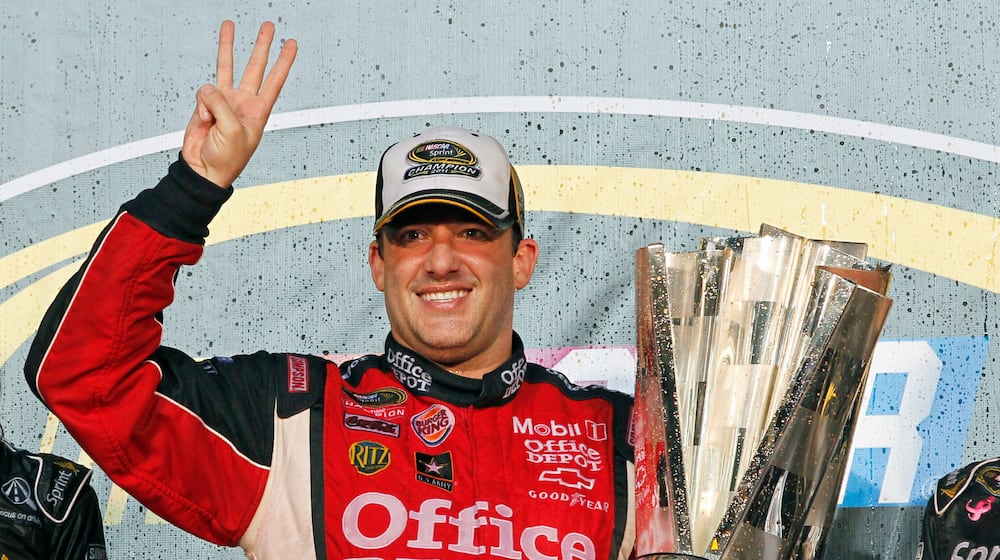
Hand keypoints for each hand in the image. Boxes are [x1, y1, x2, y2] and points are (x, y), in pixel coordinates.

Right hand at [181, 20, 296, 186]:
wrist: (203, 169)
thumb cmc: (226, 159)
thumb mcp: (231, 132)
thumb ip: (222, 105)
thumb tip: (208, 88)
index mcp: (258, 111)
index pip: (275, 80)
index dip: (284, 62)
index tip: (292, 44)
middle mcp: (244, 102)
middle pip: (255, 67)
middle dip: (262, 45)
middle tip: (269, 26)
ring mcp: (225, 101)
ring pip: (227, 67)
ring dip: (229, 46)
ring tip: (230, 25)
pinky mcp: (206, 103)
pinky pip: (203, 93)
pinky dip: (201, 105)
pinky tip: (204, 119)